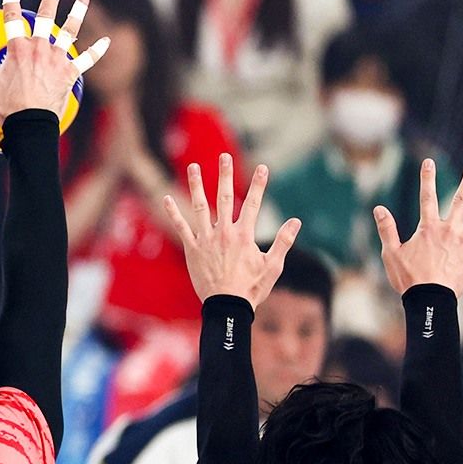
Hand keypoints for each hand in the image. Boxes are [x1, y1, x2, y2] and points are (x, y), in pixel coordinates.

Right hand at [0, 0, 109, 124]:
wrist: (30, 127)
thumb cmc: (4, 110)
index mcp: (17, 49)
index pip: (12, 16)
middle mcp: (39, 48)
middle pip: (47, 15)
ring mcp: (57, 60)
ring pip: (69, 31)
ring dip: (77, 14)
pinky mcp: (69, 74)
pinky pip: (86, 60)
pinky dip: (97, 51)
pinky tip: (107, 41)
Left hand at [163, 153, 300, 308]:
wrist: (227, 307)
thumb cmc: (251, 288)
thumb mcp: (273, 266)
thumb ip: (283, 242)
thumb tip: (296, 221)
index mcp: (245, 235)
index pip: (254, 203)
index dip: (259, 184)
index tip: (263, 167)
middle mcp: (224, 232)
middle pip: (225, 197)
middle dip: (225, 175)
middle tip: (224, 156)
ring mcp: (206, 240)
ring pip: (200, 207)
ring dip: (196, 185)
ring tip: (194, 166)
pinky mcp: (192, 249)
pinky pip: (181, 227)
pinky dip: (173, 213)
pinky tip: (165, 198)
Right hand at [374, 158, 462, 296]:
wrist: (429, 298)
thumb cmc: (408, 277)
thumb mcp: (390, 252)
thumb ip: (386, 229)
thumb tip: (378, 208)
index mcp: (428, 228)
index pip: (426, 198)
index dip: (426, 179)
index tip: (429, 162)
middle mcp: (450, 231)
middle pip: (461, 201)